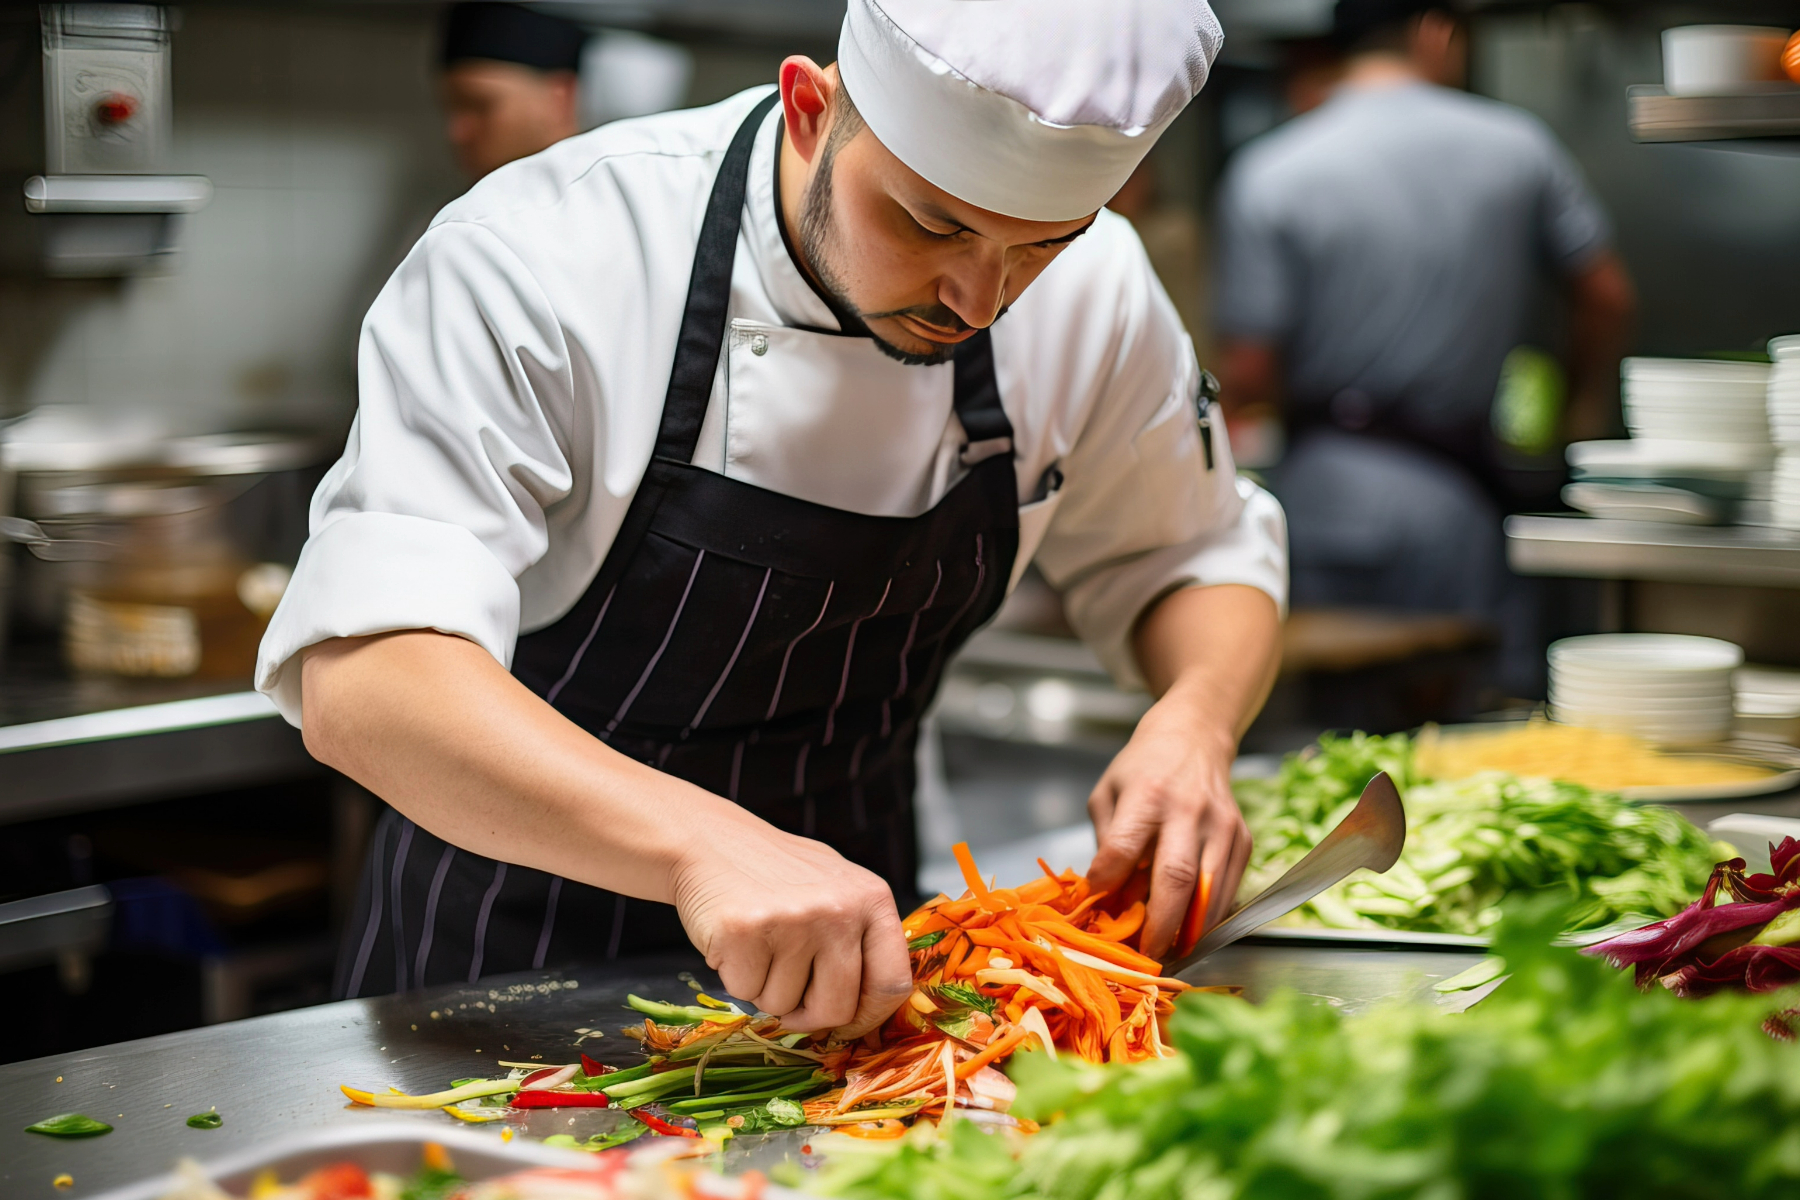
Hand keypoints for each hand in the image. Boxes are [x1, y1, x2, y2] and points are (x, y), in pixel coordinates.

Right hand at [668, 818, 912, 1037]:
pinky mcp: (745, 931)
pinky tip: (736, 940)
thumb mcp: (836, 890)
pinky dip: (736, 977)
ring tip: (758, 943)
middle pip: (836, 1009)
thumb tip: (871, 1010)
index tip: (847, 1023)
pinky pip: (745, 992)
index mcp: (872, 898)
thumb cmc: (776, 874)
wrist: (709, 840)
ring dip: (765, 988)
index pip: (892, 984)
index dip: (868, 1016)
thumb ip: (859, 941)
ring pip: (784, 1006)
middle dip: (808, 1014)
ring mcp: (794, 920)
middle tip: (787, 985)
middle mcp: (839, 909)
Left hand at [1084, 695, 1251, 960]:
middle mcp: (1189, 810)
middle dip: (1160, 926)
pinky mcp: (1244, 839)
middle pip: (1177, 878)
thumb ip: (1106, 844)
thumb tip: (1104, 899)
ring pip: (1210, 893)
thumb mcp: (1107, 794)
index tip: (1097, 905)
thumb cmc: (1142, 769)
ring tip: (1168, 954)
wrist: (1194, 738)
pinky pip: (1229, 890)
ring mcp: (1222, 826)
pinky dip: (1209, 917)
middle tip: (1146, 958)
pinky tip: (1191, 930)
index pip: (1124, 846)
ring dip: (1189, 931)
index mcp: (1146, 794)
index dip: (1109, 882)